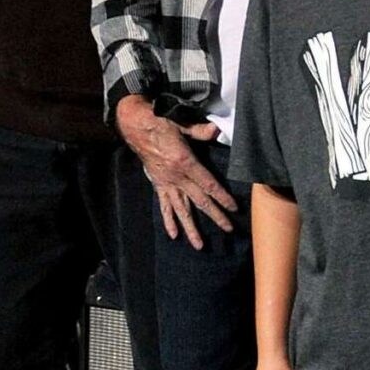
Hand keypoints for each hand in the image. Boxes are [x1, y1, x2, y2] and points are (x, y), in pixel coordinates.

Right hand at [116, 94, 234, 247]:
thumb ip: (200, 131)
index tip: (234, 209)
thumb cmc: (160, 123)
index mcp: (185, 163)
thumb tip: (216, 130)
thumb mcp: (181, 124)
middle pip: (200, 201)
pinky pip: (164, 206)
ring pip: (182, 210)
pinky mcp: (158, 185)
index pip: (209, 185)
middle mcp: (177, 178)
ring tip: (199, 245)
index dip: (223, 198)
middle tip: (228, 229)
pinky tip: (173, 235)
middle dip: (215, 216)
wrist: (134, 126)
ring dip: (191, 228)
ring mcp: (167, 184)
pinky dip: (168, 221)